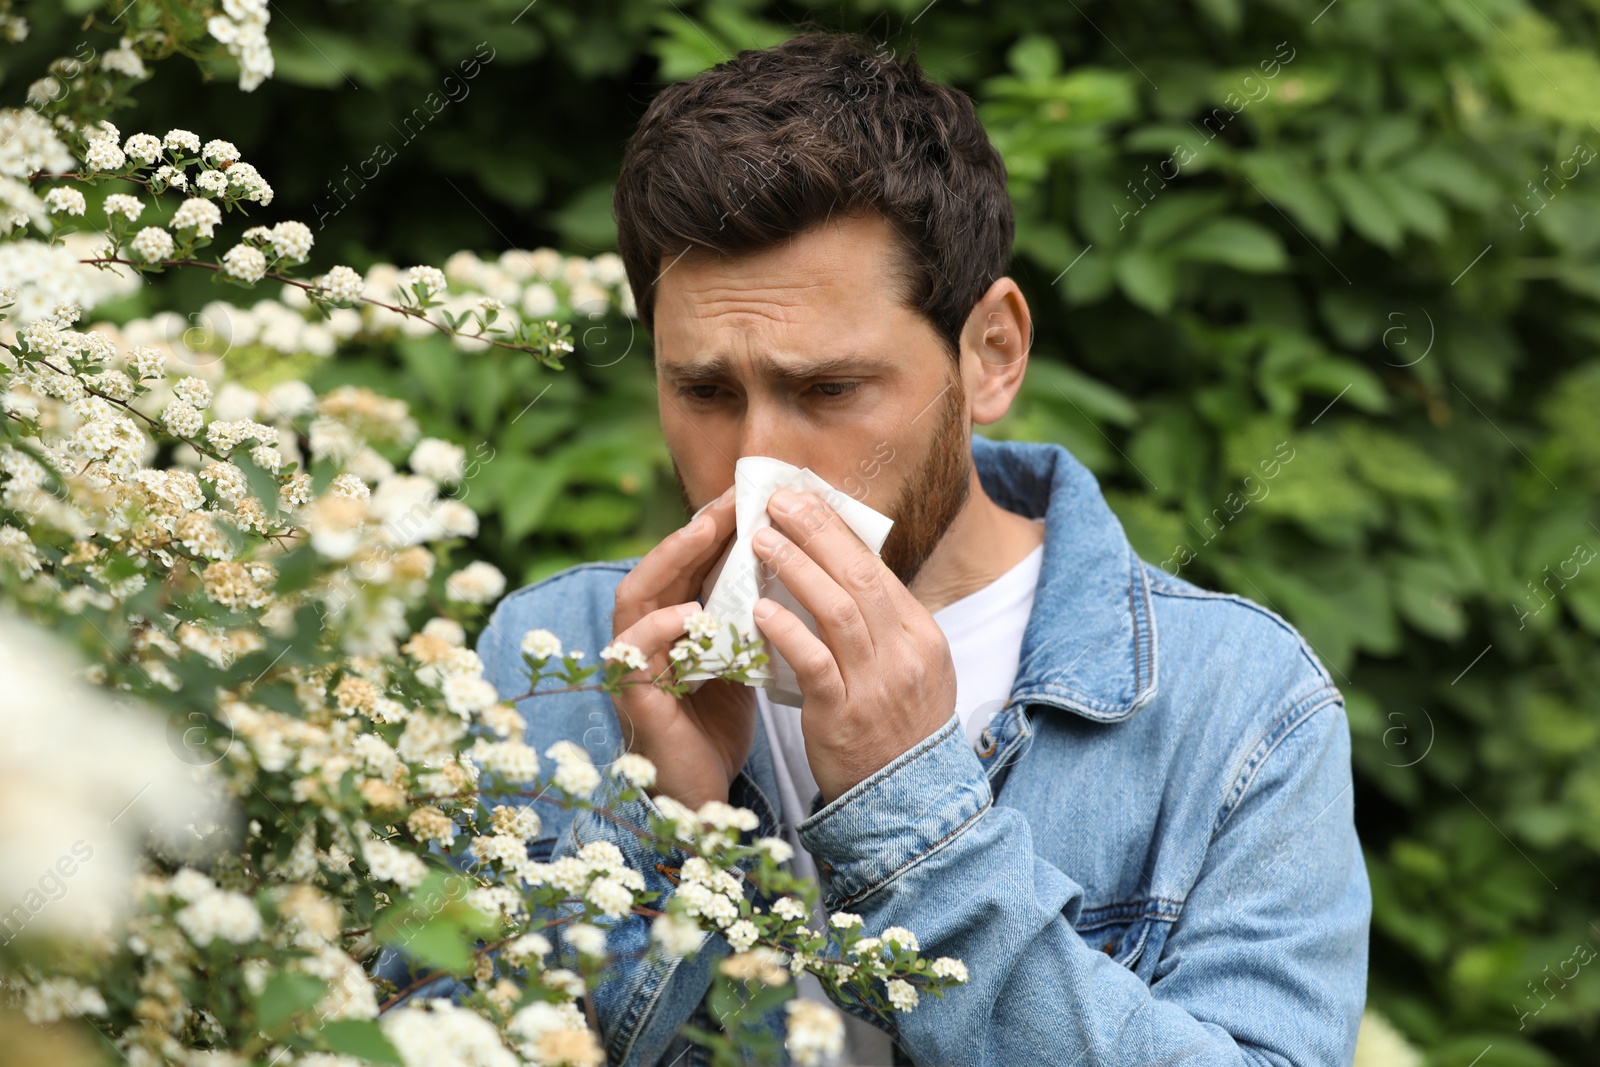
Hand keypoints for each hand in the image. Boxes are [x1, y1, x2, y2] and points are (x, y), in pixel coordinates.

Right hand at [608, 485, 753, 810]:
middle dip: (693, 530)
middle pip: (658, 568)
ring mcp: (632, 665)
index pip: (688, 563)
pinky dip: (659, 629)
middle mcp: (644, 636)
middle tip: (729, 499)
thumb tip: (793, 561)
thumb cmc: (718, 720)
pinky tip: (689, 612)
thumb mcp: (740, 654)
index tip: (750, 494)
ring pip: (636, 600)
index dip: (715, 527)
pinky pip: (634, 655)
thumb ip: (747, 613)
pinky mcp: (632, 699)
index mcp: (672, 622)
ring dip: (669, 562)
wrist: (703, 793)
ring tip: (704, 533)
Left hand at [750, 486, 956, 805]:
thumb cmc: (896, 729)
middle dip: (817, 532)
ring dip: (797, 567)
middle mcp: (905, 654)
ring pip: (839, 610)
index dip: (838, 530)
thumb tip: (840, 571)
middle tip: (778, 501)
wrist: (907, 803)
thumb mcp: (910, 670)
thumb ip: (880, 625)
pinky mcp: (843, 716)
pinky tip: (759, 608)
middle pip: (860, 577)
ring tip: (761, 540)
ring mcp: (877, 685)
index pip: (877, 569)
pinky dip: (787, 631)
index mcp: (922, 636)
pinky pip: (814, 663)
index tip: (804, 500)